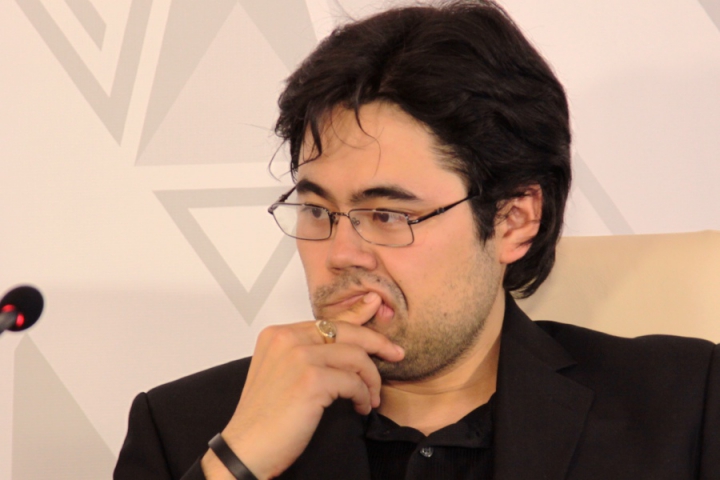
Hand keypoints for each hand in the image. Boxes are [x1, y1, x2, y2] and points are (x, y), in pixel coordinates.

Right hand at [201, 292, 403, 479]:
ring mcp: (298, 357)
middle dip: (377, 342)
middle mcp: (287, 338)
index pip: (327, 320)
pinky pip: (353, 381)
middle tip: (396, 354)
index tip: (376, 309)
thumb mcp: (284, 374)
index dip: (357, 315)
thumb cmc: (265, 418)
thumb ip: (311, 353)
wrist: (246, 450)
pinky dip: (362, 396)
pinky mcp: (311, 379)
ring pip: (355, 356)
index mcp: (278, 334)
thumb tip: (349, 344)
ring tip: (371, 397)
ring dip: (370, 379)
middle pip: (346, 331)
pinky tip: (360, 407)